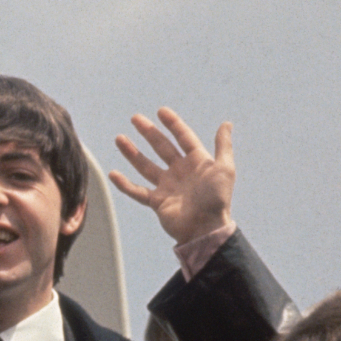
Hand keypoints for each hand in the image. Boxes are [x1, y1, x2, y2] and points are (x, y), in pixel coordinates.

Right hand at [108, 108, 235, 244]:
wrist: (206, 228)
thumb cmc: (217, 199)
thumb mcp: (225, 169)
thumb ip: (223, 146)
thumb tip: (226, 123)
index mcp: (197, 161)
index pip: (183, 137)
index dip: (173, 124)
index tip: (161, 111)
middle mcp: (180, 171)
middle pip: (161, 147)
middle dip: (148, 132)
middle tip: (135, 118)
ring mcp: (167, 186)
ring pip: (146, 166)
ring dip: (132, 152)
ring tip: (119, 139)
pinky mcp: (157, 202)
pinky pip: (137, 191)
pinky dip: (125, 184)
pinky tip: (113, 174)